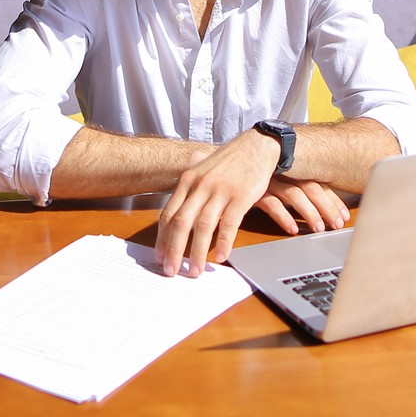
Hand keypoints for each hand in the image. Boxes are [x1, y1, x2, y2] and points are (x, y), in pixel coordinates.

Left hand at [155, 130, 281, 276]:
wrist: (256, 146)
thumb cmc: (228, 163)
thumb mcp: (202, 173)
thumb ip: (190, 194)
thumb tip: (175, 220)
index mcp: (188, 181)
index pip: (169, 214)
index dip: (162, 238)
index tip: (159, 256)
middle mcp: (201, 186)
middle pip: (181, 223)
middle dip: (174, 250)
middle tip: (171, 271)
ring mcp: (220, 191)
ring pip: (203, 226)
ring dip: (197, 252)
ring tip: (195, 271)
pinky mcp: (241, 196)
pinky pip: (229, 224)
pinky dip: (224, 243)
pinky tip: (221, 257)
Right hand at [251, 177, 349, 235]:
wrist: (213, 162)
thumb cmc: (247, 173)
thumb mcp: (273, 178)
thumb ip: (290, 187)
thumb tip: (314, 206)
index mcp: (290, 168)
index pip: (318, 182)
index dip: (332, 200)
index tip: (344, 215)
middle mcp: (281, 172)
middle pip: (311, 188)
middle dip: (327, 207)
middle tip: (337, 225)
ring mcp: (267, 180)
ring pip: (294, 195)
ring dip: (309, 213)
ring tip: (319, 229)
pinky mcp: (251, 190)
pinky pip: (271, 204)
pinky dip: (284, 217)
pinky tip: (291, 229)